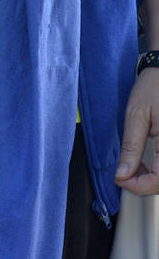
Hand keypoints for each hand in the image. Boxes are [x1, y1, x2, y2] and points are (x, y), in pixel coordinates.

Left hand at [115, 66, 158, 193]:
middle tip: (123, 174)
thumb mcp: (136, 114)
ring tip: (132, 168)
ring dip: (151, 180)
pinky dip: (158, 172)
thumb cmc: (153, 87)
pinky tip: (145, 164)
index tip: (119, 179)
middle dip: (144, 184)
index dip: (138, 187)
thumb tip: (122, 174)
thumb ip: (131, 146)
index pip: (158, 181)